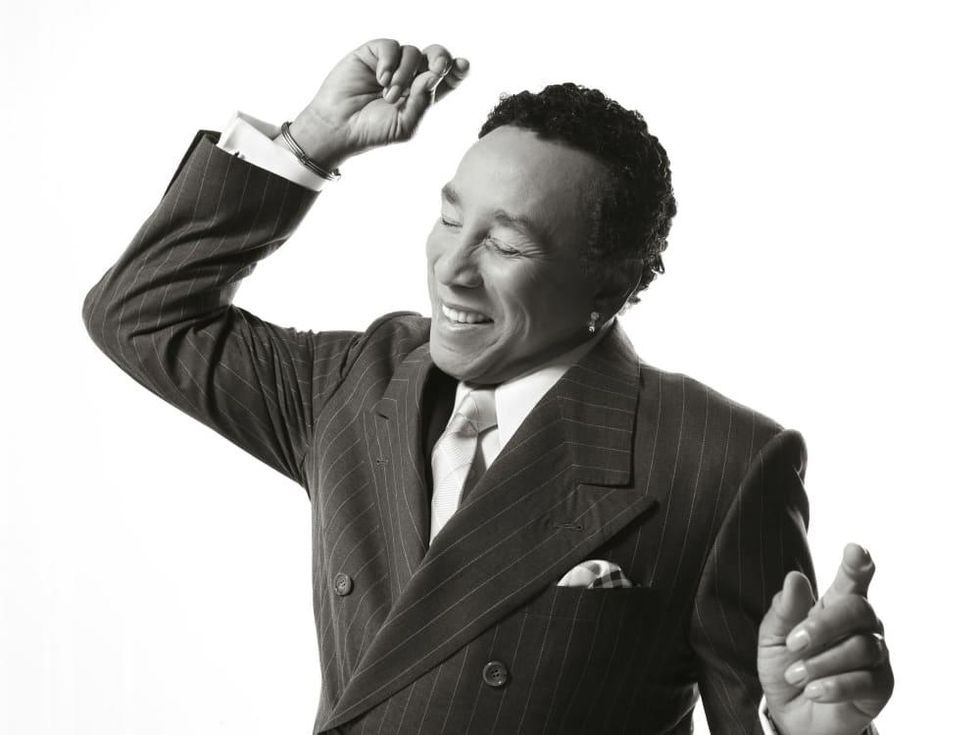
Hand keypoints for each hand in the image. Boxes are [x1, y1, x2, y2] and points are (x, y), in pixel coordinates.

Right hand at [285, 39, 468, 167]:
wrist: (339, 127)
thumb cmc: (373, 131)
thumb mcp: (405, 125)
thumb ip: (423, 102)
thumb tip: (432, 75)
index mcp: (423, 95)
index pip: (447, 77)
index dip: (458, 69)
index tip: (463, 66)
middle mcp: (410, 77)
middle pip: (436, 56)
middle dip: (441, 59)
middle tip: (437, 68)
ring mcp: (392, 65)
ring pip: (413, 53)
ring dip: (405, 75)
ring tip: (390, 96)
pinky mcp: (372, 54)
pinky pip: (391, 46)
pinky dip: (389, 62)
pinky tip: (381, 79)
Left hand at [758, 544, 893, 734]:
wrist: (793, 714)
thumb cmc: (786, 666)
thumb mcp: (773, 638)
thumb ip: (784, 611)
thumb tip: (795, 578)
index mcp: (836, 605)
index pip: (853, 579)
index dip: (857, 563)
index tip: (854, 549)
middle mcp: (863, 625)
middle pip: (857, 609)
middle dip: (823, 625)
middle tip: (794, 643)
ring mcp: (876, 655)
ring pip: (860, 648)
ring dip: (821, 662)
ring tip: (795, 675)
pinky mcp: (881, 686)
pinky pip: (865, 681)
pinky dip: (834, 685)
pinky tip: (813, 691)